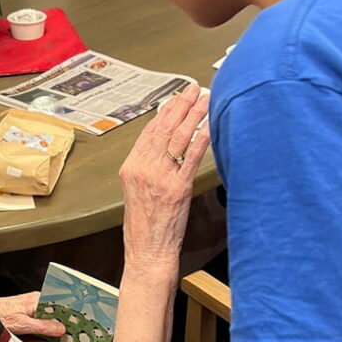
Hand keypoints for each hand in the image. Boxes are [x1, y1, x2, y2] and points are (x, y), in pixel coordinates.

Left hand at [0, 292, 66, 341]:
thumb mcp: (22, 324)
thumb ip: (42, 326)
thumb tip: (60, 328)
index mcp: (38, 300)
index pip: (60, 311)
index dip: (67, 326)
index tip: (71, 339)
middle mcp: (36, 305)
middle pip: (54, 323)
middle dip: (58, 341)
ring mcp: (31, 313)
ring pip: (47, 329)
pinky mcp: (25, 321)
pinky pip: (39, 331)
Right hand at [119, 82, 210, 265]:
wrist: (147, 252)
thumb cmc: (144, 226)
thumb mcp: (137, 191)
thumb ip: (148, 167)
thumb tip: (165, 147)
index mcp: (131, 167)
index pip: (149, 131)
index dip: (165, 111)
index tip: (177, 97)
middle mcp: (143, 168)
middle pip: (164, 129)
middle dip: (181, 106)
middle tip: (193, 89)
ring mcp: (160, 177)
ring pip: (178, 138)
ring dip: (194, 116)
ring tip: (205, 100)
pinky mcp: (178, 189)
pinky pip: (191, 158)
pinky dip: (201, 140)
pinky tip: (209, 127)